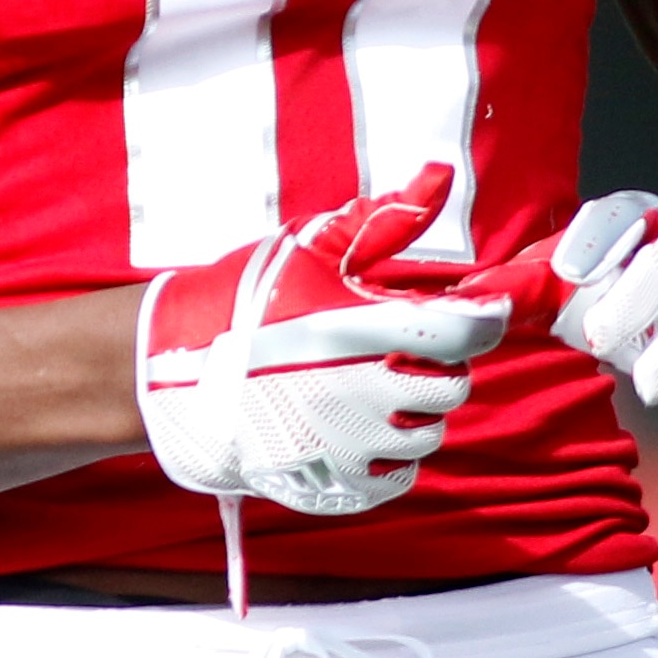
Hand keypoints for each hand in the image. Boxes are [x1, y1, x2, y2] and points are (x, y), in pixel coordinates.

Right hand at [137, 163, 510, 518]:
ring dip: (413, 409)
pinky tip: (357, 425)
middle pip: (454, 384)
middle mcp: (371, 394)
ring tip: (370, 384)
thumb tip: (441, 172)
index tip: (475, 310)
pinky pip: (398, 477)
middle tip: (397, 346)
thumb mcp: (314, 246)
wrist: (174, 370)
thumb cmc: (248, 299)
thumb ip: (387, 218)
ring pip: (428, 433)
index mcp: (371, 329)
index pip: (470, 330)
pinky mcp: (337, 485)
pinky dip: (389, 454)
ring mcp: (354, 446)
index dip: (483, 318)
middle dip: (437, 362)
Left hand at [554, 191, 657, 441]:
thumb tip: (474, 305)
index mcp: (644, 218)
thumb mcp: (587, 272)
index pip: (620, 214)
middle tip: (599, 340)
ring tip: (647, 389)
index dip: (595, 239)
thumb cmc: (634, 278)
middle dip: (636, 298)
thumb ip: (532, 287)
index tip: (566, 271)